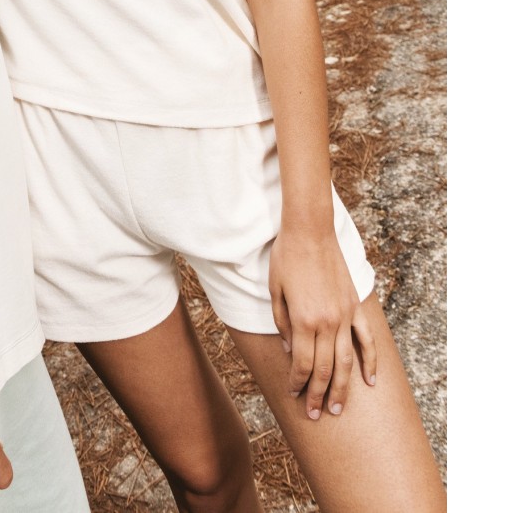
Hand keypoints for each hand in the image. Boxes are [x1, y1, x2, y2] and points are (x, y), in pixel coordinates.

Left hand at [269, 224, 376, 420]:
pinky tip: (370, 381)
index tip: (293, 395)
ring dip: (342, 387)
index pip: (301, 364)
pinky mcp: (355, 306)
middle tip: (314, 414)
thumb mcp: (274, 290)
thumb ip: (282, 323)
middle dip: (317, 394)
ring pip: (346, 362)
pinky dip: (370, 362)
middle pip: (324, 369)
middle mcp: (326, 322)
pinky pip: (366, 340)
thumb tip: (289, 350)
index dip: (297, 383)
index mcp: (303, 320)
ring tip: (337, 407)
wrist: (310, 230)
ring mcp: (345, 316)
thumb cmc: (286, 258)